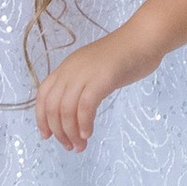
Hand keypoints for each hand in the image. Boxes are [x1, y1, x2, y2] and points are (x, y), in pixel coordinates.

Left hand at [36, 37, 139, 152]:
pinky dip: (84, 123)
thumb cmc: (126, 55)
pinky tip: (89, 133)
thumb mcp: (95, 69)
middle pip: (53, 106)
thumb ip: (83, 85)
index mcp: (67, 67)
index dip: (41, 118)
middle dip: (59, 131)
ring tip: (80, 146)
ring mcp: (86, 73)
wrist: (145, 38)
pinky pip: (85, 106)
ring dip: (71, 133)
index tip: (48, 136)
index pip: (43, 95)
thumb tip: (75, 111)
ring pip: (67, 109)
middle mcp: (71, 69)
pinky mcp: (101, 78)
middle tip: (70, 146)